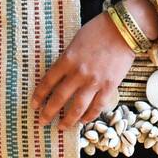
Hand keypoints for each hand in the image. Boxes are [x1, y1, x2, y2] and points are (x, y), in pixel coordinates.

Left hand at [32, 0, 157, 128]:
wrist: (124, 30)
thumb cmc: (99, 30)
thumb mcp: (76, 41)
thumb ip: (68, 59)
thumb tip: (61, 74)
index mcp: (67, 59)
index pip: (48, 82)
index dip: (39, 95)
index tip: (34, 104)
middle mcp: (78, 73)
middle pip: (59, 98)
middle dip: (48, 113)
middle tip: (42, 121)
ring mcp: (94, 82)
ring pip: (77, 108)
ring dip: (67, 120)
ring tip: (61, 127)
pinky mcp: (109, 86)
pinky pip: (97, 107)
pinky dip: (89, 116)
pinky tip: (83, 121)